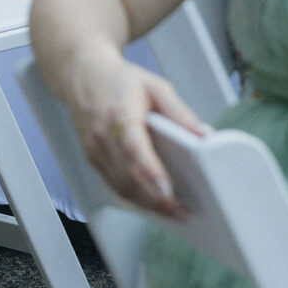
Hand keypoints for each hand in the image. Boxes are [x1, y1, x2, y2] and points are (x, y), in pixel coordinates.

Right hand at [68, 55, 205, 216]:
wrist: (84, 75)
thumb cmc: (120, 81)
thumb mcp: (155, 86)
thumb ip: (179, 112)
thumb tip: (204, 135)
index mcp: (120, 114)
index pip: (134, 149)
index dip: (151, 172)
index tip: (169, 191)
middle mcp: (103, 135)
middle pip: (128, 176)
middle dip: (156, 199)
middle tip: (183, 211)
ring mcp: (95, 149)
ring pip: (120, 187)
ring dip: (147, 205)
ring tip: (174, 212)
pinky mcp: (93, 158)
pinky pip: (114, 185)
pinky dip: (135, 198)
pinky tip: (153, 203)